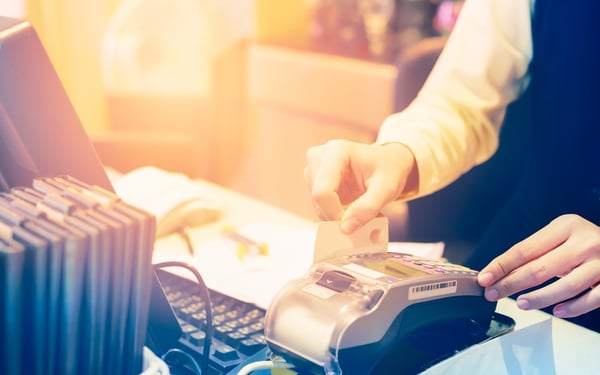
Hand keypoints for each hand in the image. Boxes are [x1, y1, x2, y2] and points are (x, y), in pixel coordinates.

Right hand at [304, 139, 415, 232]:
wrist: (390, 163)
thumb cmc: (389, 169)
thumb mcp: (387, 189)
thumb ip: (368, 208)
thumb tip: (346, 228)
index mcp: (336, 152)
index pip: (322, 192)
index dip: (334, 213)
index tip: (352, 225)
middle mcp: (320, 157)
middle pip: (318, 199)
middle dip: (337, 215)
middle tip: (362, 218)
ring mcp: (315, 169)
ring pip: (317, 205)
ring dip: (338, 215)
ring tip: (361, 210)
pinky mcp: (315, 181)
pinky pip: (320, 206)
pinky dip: (336, 213)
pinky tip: (353, 208)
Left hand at [478, 214, 599, 317]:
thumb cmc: (586, 242)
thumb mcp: (562, 236)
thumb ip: (537, 251)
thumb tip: (500, 272)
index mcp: (566, 226)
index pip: (524, 249)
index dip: (501, 266)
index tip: (484, 278)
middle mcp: (584, 241)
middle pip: (538, 268)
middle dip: (511, 284)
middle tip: (493, 293)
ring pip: (564, 286)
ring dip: (538, 298)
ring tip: (521, 303)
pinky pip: (590, 299)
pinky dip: (572, 308)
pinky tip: (556, 311)